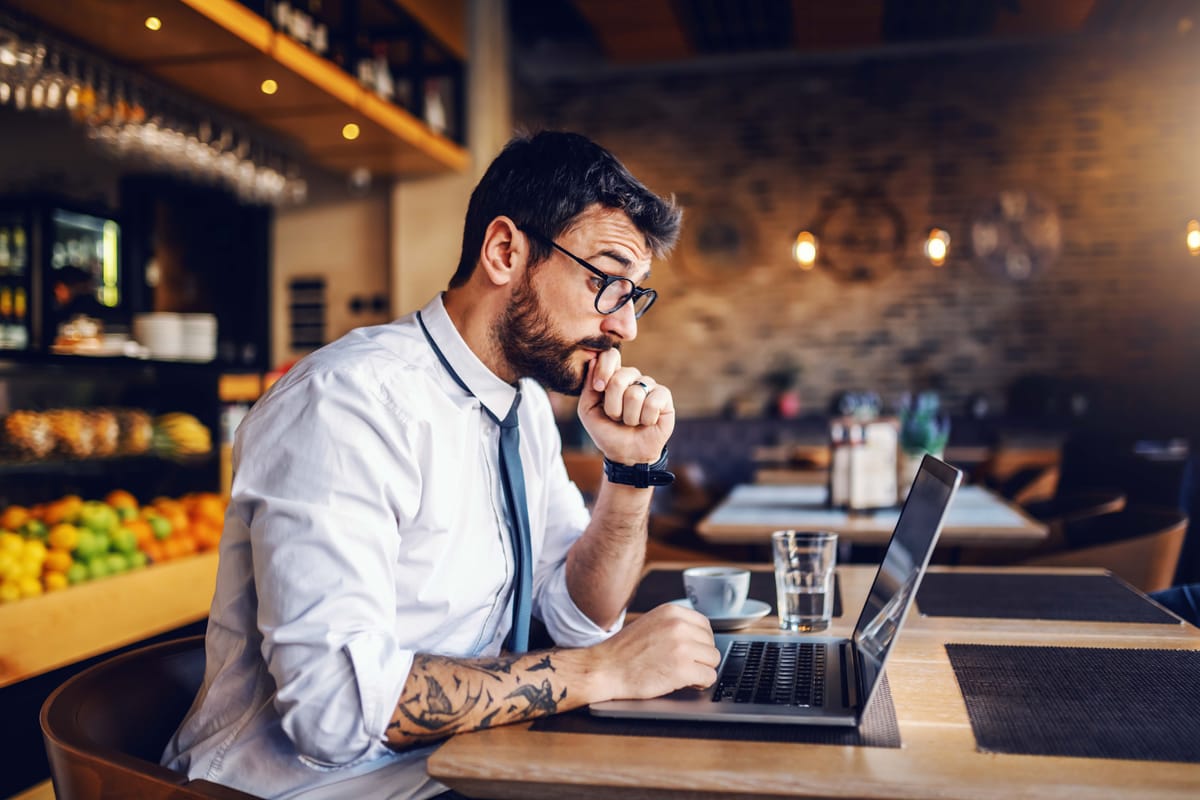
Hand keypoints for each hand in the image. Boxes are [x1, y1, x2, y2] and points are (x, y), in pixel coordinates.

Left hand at [577, 349, 674, 464]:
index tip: (598, 388)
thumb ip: (588, 386)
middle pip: (620, 377)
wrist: (626, 454)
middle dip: (613, 405)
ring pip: (635, 394)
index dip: (604, 370)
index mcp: (613, 376)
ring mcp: (649, 385)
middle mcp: (632, 377)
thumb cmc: (607, 431)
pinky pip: (653, 402)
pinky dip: (646, 419)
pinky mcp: (664, 396)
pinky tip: (646, 422)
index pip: (611, 356)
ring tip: (631, 422)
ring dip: (629, 416)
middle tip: (616, 417)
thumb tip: (594, 360)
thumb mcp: (588, 410)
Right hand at [587, 603, 719, 699]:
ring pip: (713, 660)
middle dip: (701, 657)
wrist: (604, 668)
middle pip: (711, 644)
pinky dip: (700, 683)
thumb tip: (699, 636)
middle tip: (684, 665)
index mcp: (672, 611)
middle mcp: (679, 625)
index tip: (690, 652)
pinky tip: (686, 683)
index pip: (705, 626)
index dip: (699, 643)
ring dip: (702, 670)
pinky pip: (709, 677)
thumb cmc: (624, 651)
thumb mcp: (651, 623)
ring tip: (684, 674)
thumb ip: (674, 625)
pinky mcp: (682, 669)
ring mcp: (682, 647)